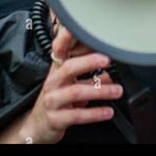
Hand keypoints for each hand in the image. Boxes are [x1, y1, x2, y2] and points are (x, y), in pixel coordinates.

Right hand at [18, 26, 122, 143]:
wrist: (38, 125)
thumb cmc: (57, 100)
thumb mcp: (71, 86)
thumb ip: (90, 78)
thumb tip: (109, 75)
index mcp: (57, 70)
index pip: (60, 50)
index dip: (67, 38)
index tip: (78, 29)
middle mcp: (53, 82)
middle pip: (69, 67)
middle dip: (89, 61)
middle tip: (107, 59)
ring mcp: (53, 100)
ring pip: (76, 92)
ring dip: (100, 91)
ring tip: (117, 90)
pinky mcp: (55, 119)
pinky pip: (77, 115)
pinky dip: (95, 113)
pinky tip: (107, 111)